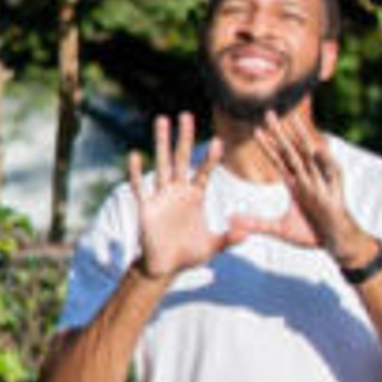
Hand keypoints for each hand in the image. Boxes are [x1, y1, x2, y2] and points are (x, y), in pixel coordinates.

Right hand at [129, 111, 310, 278]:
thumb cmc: (190, 254)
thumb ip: (231, 237)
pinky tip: (134, 155)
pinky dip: (136, 172)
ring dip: (161, 143)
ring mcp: (160, 197)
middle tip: (186, 115)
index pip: (204, 172)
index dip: (211, 158)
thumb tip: (247, 231)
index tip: (220, 141)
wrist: (165, 267)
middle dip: (184, 137)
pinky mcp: (146, 207)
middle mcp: (177, 191)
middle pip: (182, 158)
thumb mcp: (215, 246)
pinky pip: (140, 187)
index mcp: (195, 196)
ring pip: (162, 164)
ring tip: (161, 120)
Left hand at [254, 102, 363, 264]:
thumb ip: (256, 223)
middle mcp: (308, 179)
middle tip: (268, 113)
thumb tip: (232, 220)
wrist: (335, 244)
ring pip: (310, 156)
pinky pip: (332, 172)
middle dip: (281, 132)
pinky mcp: (334, 192)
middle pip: (292, 151)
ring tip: (292, 121)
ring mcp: (322, 184)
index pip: (280, 160)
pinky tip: (316, 147)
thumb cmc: (310, 234)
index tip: (255, 130)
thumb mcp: (278, 229)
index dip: (268, 145)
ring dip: (301, 138)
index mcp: (297, 185)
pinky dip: (325, 159)